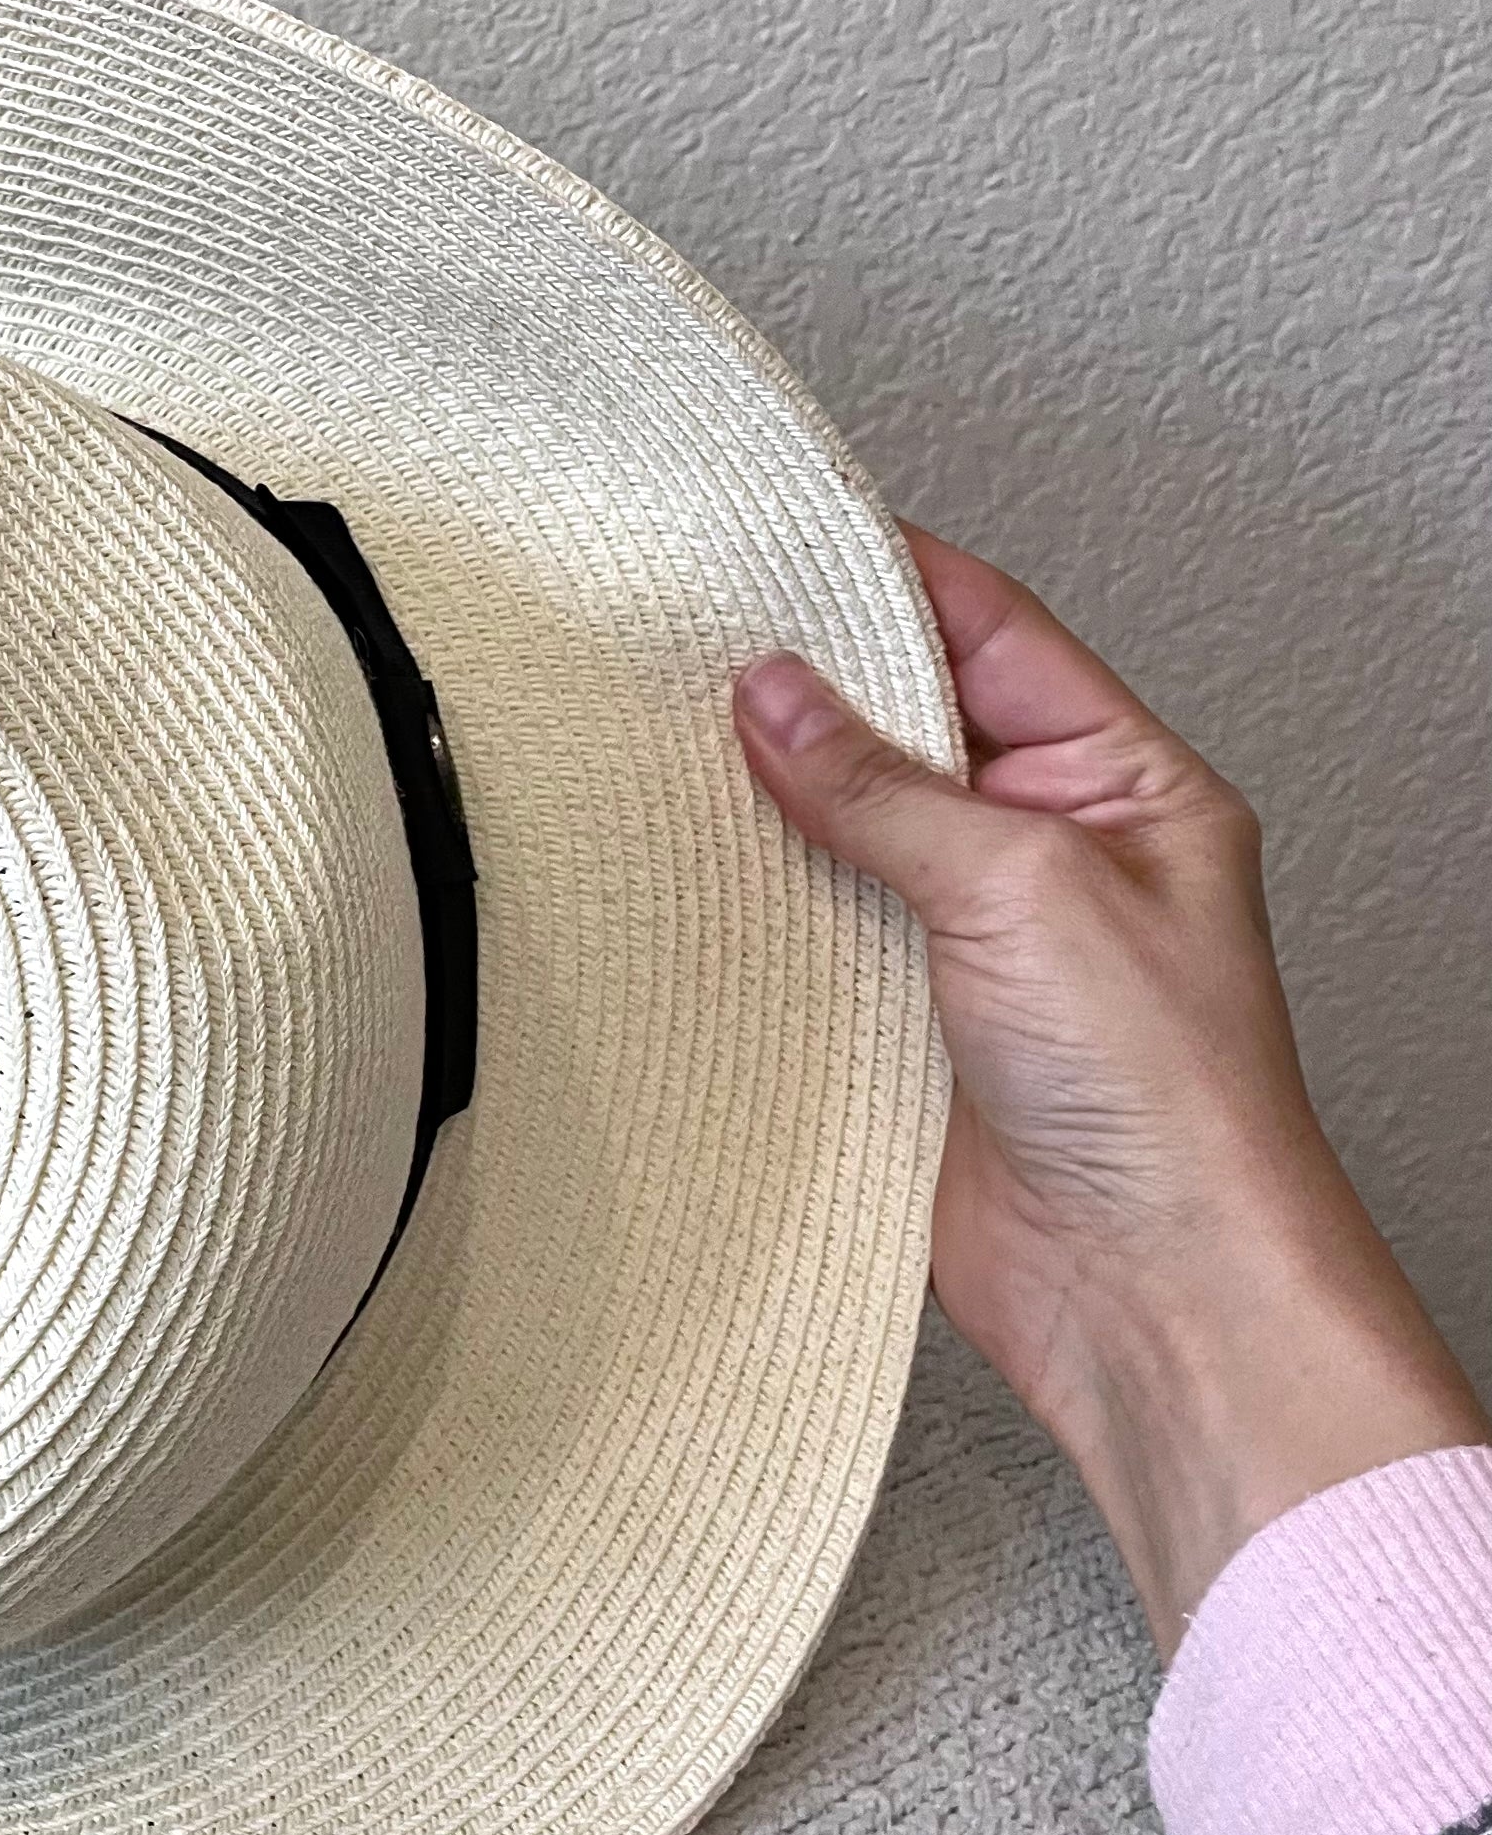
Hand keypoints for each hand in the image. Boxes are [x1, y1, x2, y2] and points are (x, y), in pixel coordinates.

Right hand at [732, 527, 1485, 1656]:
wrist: (1149, 1291)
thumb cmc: (1171, 1099)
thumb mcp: (1026, 886)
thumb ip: (885, 786)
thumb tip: (774, 694)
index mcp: (1123, 785)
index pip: (990, 634)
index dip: (886, 578)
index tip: (778, 543)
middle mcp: (1047, 853)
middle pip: (903, 727)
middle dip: (803, 686)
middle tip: (692, 641)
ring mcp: (969, 942)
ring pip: (842, 831)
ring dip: (763, 799)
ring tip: (662, 743)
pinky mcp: (899, 1026)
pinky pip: (808, 934)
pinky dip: (744, 904)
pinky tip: (682, 873)